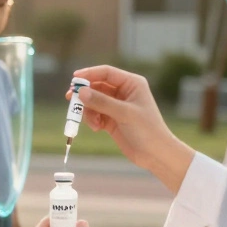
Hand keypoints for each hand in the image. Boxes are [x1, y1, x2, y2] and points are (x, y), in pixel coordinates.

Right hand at [69, 66, 193, 192]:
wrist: (155, 154)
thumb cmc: (147, 130)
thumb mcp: (124, 113)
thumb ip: (101, 102)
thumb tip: (80, 92)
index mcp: (132, 84)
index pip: (106, 73)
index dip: (89, 74)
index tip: (74, 80)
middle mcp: (123, 92)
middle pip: (97, 86)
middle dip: (85, 94)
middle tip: (70, 99)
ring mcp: (116, 106)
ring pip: (93, 101)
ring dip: (88, 111)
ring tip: (93, 123)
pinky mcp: (111, 119)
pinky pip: (94, 114)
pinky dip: (92, 120)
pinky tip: (97, 128)